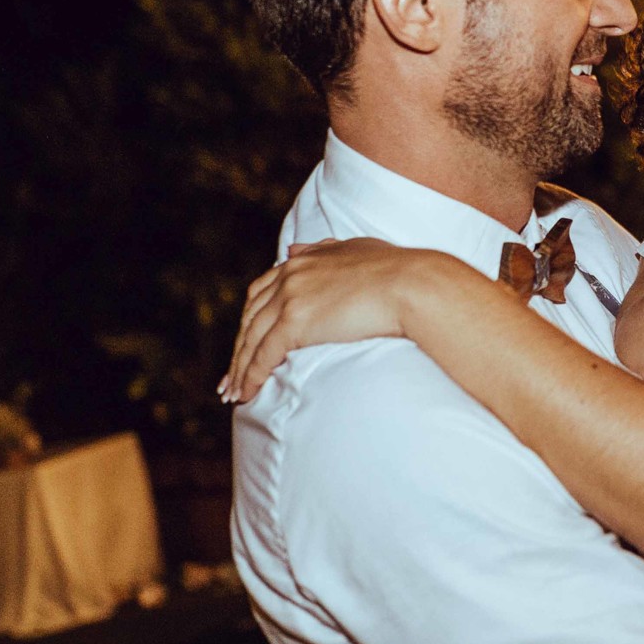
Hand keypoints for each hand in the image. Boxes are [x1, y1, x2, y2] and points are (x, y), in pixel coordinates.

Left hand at [220, 238, 446, 402]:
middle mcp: (290, 275)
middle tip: (230, 374)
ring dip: (239, 368)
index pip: (263, 291)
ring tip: (233, 392)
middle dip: (239, 347)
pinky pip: (263, 355)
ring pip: (251, 339)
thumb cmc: (399, 270)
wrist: (413, 284)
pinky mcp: (295, 323)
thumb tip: (296, 248)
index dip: (252, 318)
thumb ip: (325, 251)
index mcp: (304, 260)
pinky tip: (245, 394)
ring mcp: (290, 298)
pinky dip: (250, 376)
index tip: (247, 340)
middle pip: (251, 317)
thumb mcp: (356, 250)